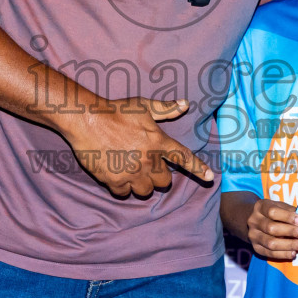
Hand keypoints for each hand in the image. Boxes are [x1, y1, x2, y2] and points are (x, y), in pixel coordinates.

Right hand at [58, 96, 213, 199]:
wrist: (87, 119)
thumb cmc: (115, 110)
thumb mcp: (142, 106)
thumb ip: (165, 108)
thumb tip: (185, 103)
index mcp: (158, 141)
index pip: (183, 157)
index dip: (198, 169)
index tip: (210, 178)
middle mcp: (148, 160)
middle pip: (163, 182)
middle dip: (158, 176)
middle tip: (146, 165)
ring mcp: (131, 172)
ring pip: (145, 191)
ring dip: (141, 184)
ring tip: (132, 172)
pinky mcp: (114, 180)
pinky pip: (124, 193)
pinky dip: (122, 187)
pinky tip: (117, 175)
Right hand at [245, 197, 297, 260]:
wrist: (256, 222)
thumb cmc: (273, 213)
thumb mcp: (280, 207)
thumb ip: (290, 212)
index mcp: (260, 207)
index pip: (272, 211)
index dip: (287, 216)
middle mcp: (254, 221)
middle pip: (271, 228)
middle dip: (290, 232)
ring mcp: (253, 236)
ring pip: (271, 243)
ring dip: (289, 245)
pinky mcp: (256, 248)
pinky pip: (270, 253)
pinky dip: (283, 254)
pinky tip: (294, 253)